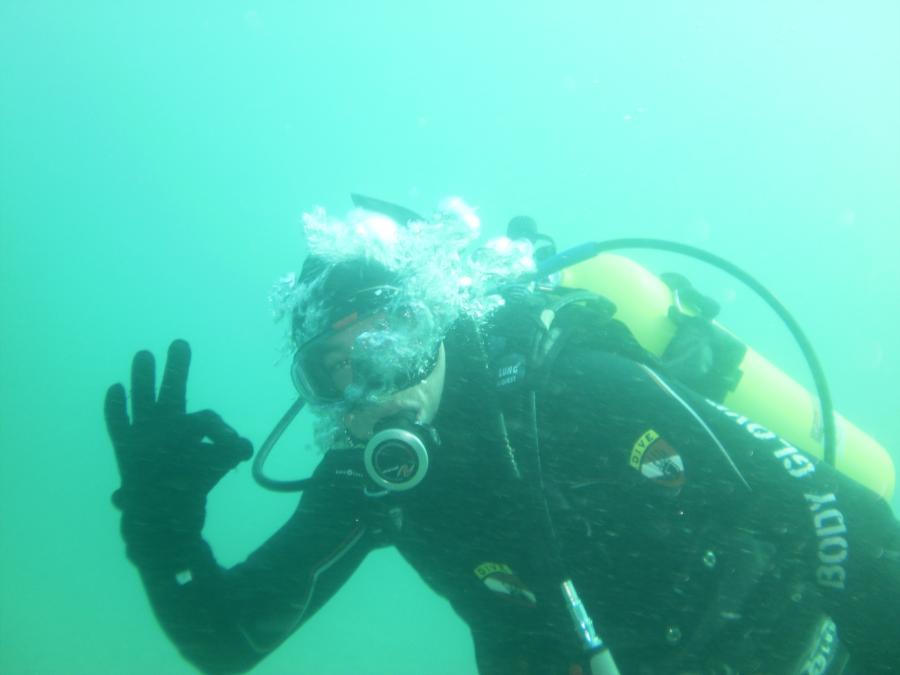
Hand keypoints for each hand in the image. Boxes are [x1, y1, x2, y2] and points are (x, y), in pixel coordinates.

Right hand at [104, 340, 252, 528]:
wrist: (165, 515)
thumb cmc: (191, 485)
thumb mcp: (215, 465)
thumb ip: (229, 452)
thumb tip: (241, 445)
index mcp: (189, 425)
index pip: (205, 418)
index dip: (220, 430)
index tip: (232, 442)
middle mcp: (165, 423)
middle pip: (172, 391)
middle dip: (176, 369)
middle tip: (181, 343)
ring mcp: (143, 433)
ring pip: (142, 400)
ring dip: (143, 379)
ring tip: (145, 354)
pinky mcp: (125, 447)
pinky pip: (117, 424)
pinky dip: (115, 408)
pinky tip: (116, 388)